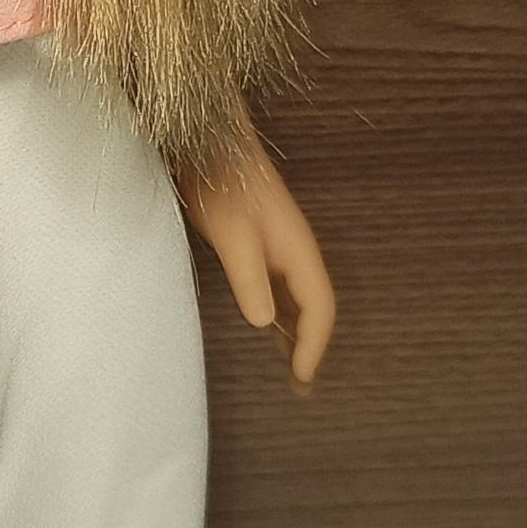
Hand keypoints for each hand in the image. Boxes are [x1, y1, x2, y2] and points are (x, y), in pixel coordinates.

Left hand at [175, 134, 334, 391]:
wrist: (207, 142)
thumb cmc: (219, 186)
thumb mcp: (232, 236)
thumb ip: (250, 280)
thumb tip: (266, 324)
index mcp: (297, 251)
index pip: (319, 309)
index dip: (314, 347)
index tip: (302, 380)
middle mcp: (295, 250)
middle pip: (315, 306)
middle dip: (312, 346)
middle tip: (302, 385)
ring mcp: (279, 244)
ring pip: (298, 297)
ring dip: (296, 330)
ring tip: (290, 365)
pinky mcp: (259, 239)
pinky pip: (280, 286)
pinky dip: (280, 312)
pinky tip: (267, 322)